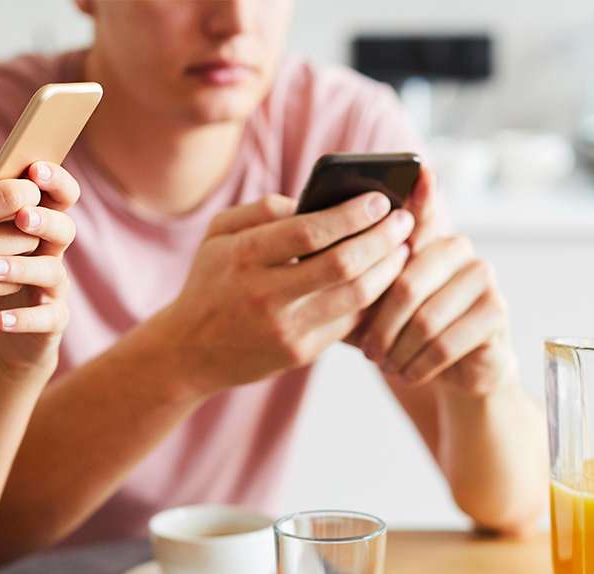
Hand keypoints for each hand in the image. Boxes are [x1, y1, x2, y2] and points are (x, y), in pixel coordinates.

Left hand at [0, 162, 80, 375]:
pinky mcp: (52, 321)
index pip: (59, 196)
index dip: (55, 181)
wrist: (2, 329)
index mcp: (39, 226)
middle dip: (45, 220)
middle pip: (64, 229)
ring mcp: (54, 288)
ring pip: (51, 272)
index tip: (35, 169)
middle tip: (22, 216)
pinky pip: (46, 318)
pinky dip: (22, 318)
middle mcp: (52, 253)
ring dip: (23, 267)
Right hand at [0, 179, 44, 386]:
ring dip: (16, 263)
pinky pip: (4, 292)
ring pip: (20, 261)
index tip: (25, 199)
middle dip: (24, 232)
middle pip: (22, 227)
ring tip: (3, 266)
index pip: (4, 193)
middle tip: (20, 236)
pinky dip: (0, 291)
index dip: (23, 194)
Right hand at [159, 191, 413, 395]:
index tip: (380, 199)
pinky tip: (381, 278)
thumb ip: (262, 209)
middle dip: (382, 238)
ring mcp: (284, 329)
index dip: (353, 214)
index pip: (311, 232)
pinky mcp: (300, 354)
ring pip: (355, 296)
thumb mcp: (218, 235)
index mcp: (243, 257)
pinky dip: (370, 296)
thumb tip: (316, 201)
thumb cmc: (210, 281)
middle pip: (342, 264)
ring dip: (388, 269)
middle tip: (404, 220)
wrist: (189, 351)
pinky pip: (348, 321)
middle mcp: (264, 295)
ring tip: (401, 248)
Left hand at [356, 166, 516, 396]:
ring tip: (385, 364)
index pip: (419, 214)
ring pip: (426, 316)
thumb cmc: (397, 334)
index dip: (420, 196)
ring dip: (398, 348)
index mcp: (424, 239)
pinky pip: (448, 340)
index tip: (419, 170)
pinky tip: (409, 372)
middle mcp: (457, 248)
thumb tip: (314, 255)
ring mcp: (482, 276)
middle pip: (407, 281)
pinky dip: (420, 363)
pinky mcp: (496, 311)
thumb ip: (349, 280)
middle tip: (367, 350)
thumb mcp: (365, 307)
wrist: (445, 376)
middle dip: (381, 324)